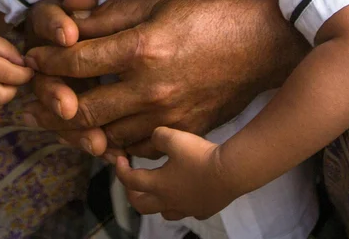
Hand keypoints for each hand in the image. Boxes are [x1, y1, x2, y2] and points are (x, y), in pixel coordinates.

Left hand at [23, 0, 307, 157]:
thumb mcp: (160, 3)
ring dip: (77, 130)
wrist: (258, 46)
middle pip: (82, 109)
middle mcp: (150, 88)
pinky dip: (113, 143)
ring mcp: (167, 116)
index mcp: (142, 49)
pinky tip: (103, 131)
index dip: (48, 60)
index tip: (35, 58)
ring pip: (104, 137)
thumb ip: (113, 14)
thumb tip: (73, 20)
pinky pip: (136, 149)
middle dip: (51, 105)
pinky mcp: (181, 131)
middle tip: (36, 100)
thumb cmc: (209, 17)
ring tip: (62, 118)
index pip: (77, 61)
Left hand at [115, 127, 234, 219]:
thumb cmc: (199, 156)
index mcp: (159, 184)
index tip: (118, 159)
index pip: (131, 180)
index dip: (120, 170)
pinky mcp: (204, 209)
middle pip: (142, 205)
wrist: (230, 172)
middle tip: (131, 180)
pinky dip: (183, 203)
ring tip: (158, 189)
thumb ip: (158, 136)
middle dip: (132, 192)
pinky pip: (188, 210)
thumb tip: (153, 137)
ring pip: (165, 212)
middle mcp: (170, 201)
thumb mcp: (174, 138)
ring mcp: (188, 208)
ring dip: (156, 202)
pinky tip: (188, 193)